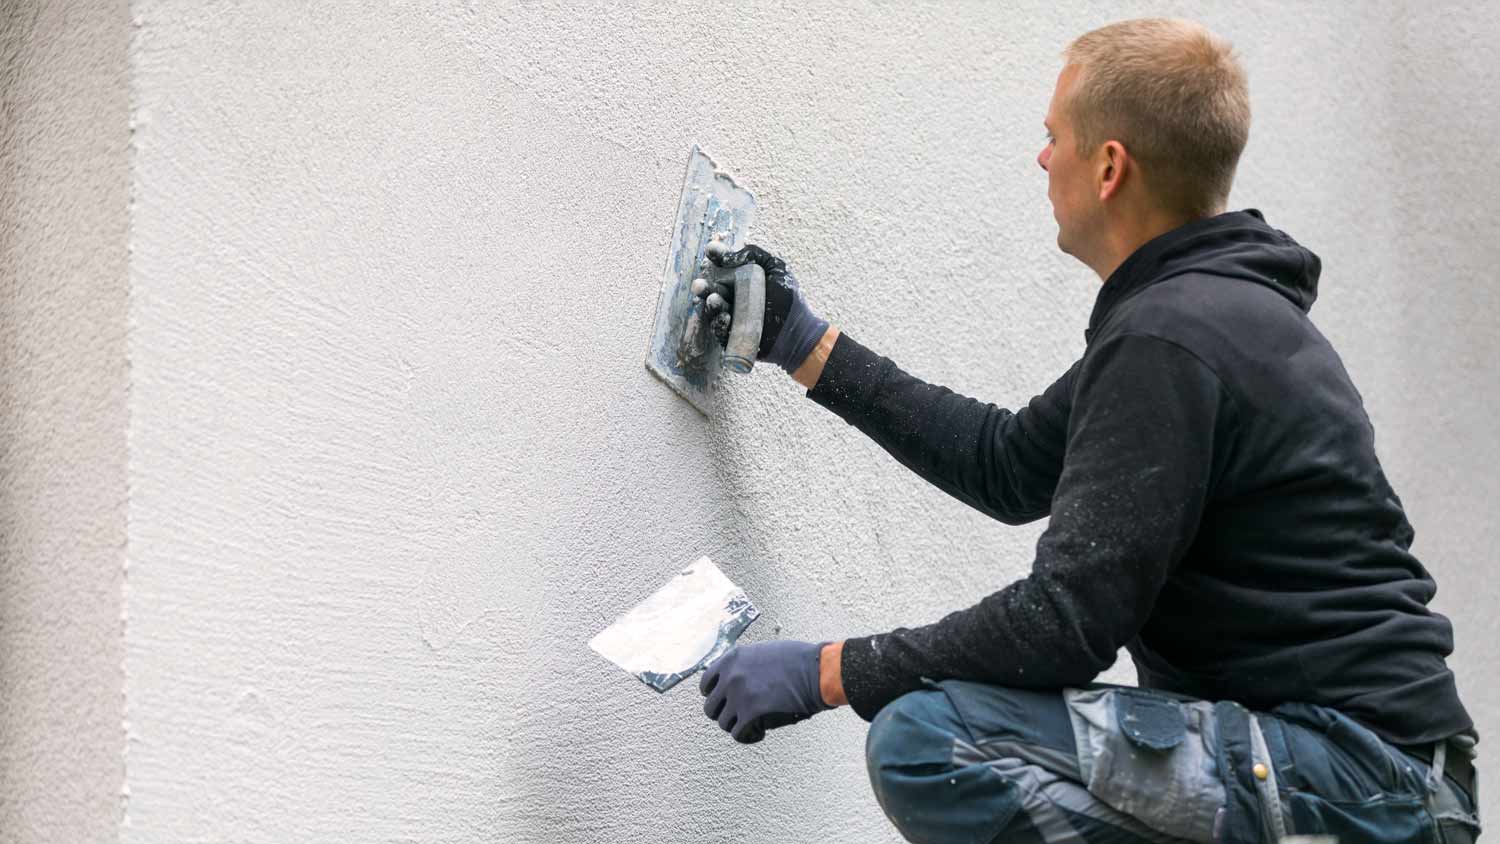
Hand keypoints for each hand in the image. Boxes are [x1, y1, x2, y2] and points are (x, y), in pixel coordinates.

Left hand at [700, 640, 832, 743]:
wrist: (815, 670)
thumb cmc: (797, 660)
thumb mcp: (762, 652)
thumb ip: (743, 665)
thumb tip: (732, 682)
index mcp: (731, 659)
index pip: (706, 683)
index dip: (715, 696)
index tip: (725, 702)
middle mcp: (729, 677)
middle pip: (711, 707)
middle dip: (725, 714)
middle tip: (740, 716)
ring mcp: (738, 695)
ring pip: (723, 723)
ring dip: (738, 726)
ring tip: (754, 725)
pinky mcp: (750, 713)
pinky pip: (738, 734)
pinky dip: (748, 736)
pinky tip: (760, 732)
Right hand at [705, 244, 828, 373]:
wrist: (797, 331)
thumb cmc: (788, 299)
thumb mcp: (776, 268)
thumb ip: (755, 255)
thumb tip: (726, 257)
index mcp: (740, 279)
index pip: (722, 266)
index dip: (715, 256)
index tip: (711, 251)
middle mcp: (731, 297)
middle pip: (711, 290)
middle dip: (703, 286)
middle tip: (700, 285)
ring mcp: (730, 317)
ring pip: (712, 311)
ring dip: (711, 305)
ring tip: (715, 300)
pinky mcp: (731, 337)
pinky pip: (719, 331)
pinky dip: (719, 324)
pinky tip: (726, 318)